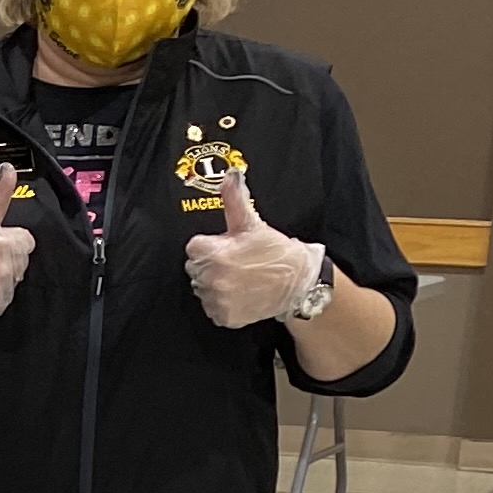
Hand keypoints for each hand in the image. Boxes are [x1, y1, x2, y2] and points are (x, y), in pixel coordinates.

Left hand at [186, 170, 321, 329]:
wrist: (299, 282)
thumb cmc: (275, 251)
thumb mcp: (252, 223)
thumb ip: (234, 199)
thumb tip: (229, 175)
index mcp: (214, 255)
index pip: (193, 248)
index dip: (210, 245)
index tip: (227, 247)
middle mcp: (212, 279)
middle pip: (195, 268)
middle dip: (212, 264)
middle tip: (236, 263)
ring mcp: (218, 300)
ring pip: (202, 289)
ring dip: (216, 284)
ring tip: (240, 278)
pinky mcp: (224, 317)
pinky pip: (212, 309)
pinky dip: (223, 304)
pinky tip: (241, 294)